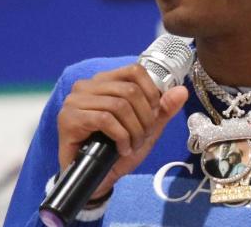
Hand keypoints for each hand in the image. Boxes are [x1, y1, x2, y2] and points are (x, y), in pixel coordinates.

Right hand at [56, 63, 188, 199]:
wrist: (95, 179)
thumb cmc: (117, 150)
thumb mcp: (146, 129)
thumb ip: (163, 109)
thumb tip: (182, 91)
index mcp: (105, 81)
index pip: (135, 71)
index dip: (151, 92)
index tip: (153, 115)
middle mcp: (87, 86)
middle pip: (130, 90)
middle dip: (145, 117)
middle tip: (144, 136)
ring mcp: (75, 101)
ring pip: (119, 105)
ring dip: (134, 130)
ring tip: (133, 145)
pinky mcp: (68, 118)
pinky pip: (105, 120)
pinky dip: (120, 136)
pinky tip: (121, 149)